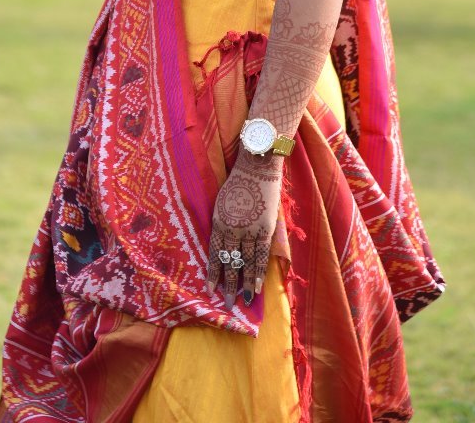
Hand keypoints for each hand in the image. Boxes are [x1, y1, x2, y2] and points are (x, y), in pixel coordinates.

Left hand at [206, 152, 282, 309]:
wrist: (257, 169)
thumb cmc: (238, 184)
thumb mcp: (221, 204)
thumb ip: (222, 224)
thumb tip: (222, 245)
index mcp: (218, 222)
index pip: (214, 254)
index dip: (212, 274)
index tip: (210, 291)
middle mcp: (232, 229)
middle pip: (229, 262)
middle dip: (228, 285)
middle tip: (227, 305)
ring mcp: (249, 230)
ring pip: (245, 263)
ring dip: (244, 284)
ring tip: (243, 301)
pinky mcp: (265, 229)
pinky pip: (261, 255)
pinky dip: (258, 272)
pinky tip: (257, 287)